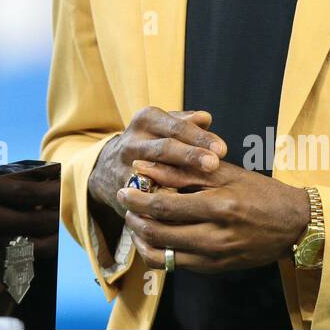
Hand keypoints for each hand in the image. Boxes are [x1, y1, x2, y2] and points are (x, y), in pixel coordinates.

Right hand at [89, 107, 226, 218]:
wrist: (108, 167)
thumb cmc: (151, 143)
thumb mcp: (163, 127)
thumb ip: (186, 124)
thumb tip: (205, 118)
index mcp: (147, 120)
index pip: (176, 127)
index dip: (199, 138)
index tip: (221, 149)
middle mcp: (133, 140)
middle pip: (164, 148)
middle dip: (189, 156)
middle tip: (213, 164)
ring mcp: (125, 166)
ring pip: (152, 174)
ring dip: (176, 182)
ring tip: (199, 189)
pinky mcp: (123, 190)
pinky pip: (145, 197)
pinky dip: (163, 203)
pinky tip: (183, 210)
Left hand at [117, 161, 310, 273]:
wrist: (293, 225)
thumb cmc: (259, 192)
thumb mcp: (224, 172)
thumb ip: (183, 170)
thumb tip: (144, 166)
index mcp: (219, 206)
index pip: (164, 207)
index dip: (137, 199)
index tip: (125, 190)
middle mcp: (216, 237)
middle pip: (158, 234)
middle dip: (134, 219)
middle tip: (126, 205)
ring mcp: (215, 257)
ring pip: (162, 256)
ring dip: (141, 239)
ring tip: (136, 221)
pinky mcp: (215, 268)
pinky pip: (176, 265)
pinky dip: (158, 251)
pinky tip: (155, 235)